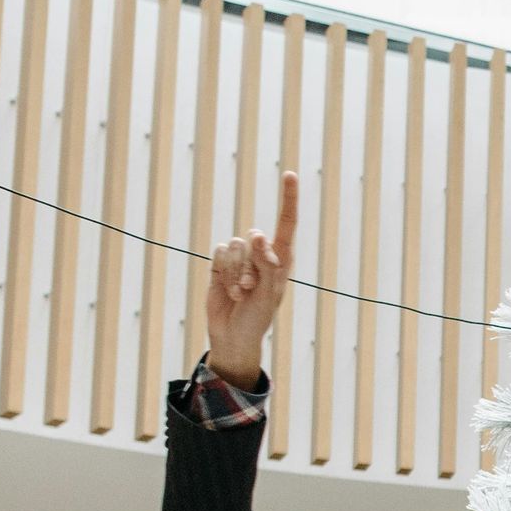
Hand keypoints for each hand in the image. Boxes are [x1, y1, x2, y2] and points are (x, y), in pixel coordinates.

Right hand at [204, 169, 297, 383]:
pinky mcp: (222, 263)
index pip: (287, 223)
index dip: (288, 199)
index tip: (290, 175)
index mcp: (282, 259)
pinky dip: (224, 273)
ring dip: (237, 273)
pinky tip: (229, 291)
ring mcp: (241, 258)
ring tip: (242, 294)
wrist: (233, 335)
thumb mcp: (267, 296)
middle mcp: (262, 254)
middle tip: (253, 288)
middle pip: (254, 236)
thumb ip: (267, 265)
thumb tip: (260, 236)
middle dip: (251, 263)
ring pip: (235, 246)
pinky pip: (220, 252)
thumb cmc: (257, 319)